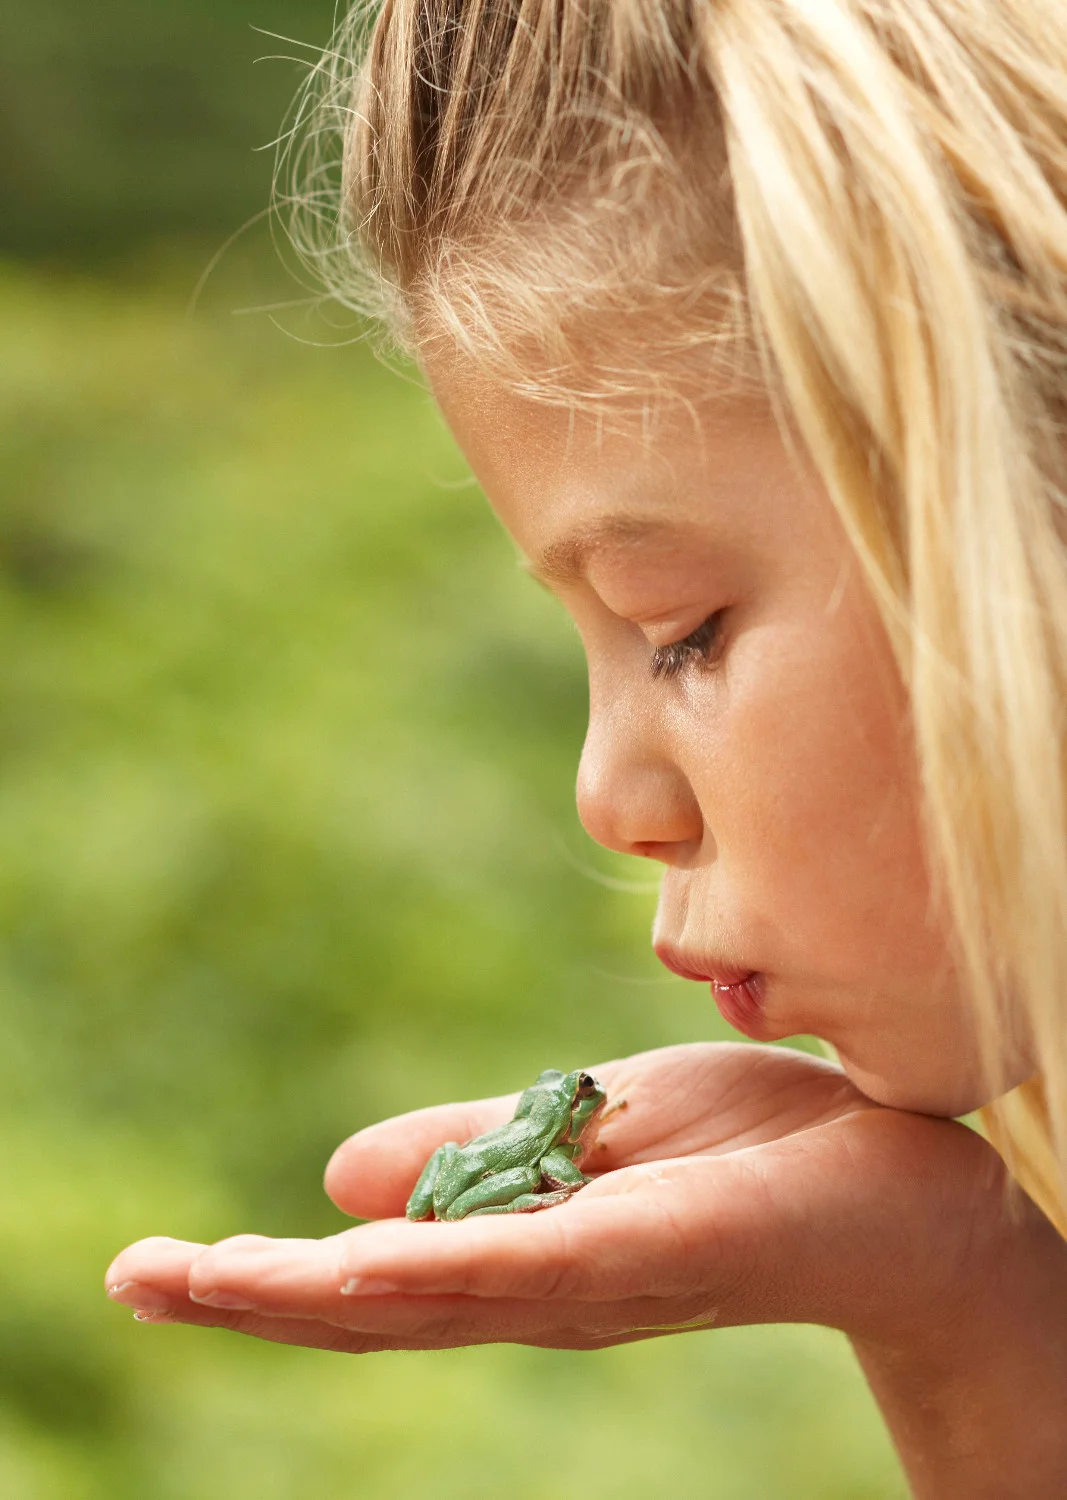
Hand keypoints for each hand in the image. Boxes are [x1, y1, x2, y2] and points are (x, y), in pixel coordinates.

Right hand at [104, 1041, 1014, 1355]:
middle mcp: (537, 1287)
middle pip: (374, 1305)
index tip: (156, 1267)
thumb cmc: (742, 1154)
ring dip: (312, 1292)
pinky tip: (358, 1261)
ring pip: (432, 1296)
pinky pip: (535, 1264)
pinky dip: (441, 1265)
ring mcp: (593, 1281)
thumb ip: (474, 1152)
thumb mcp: (582, 1131)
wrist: (893, 1181)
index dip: (260, 1279)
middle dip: (253, 1297)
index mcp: (515, 1252)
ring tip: (207, 1277)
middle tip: (139, 1281)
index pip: (368, 1280)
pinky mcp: (654, 1255)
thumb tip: (334, 1177)